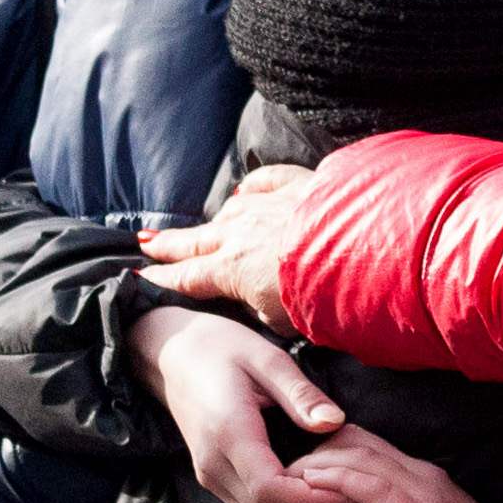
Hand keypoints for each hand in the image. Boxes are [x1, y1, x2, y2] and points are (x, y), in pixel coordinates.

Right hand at [130, 303, 346, 502]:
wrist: (172, 354)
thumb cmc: (221, 348)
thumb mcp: (267, 357)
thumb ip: (300, 393)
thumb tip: (334, 421)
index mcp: (229, 434)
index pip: (271, 490)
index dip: (315, 498)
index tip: (349, 484)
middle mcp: (215, 466)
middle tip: (348, 483)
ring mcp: (211, 477)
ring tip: (332, 481)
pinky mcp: (214, 479)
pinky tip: (308, 479)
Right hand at [137, 165, 315, 334]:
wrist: (361, 252)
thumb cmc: (323, 295)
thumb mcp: (282, 322)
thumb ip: (261, 312)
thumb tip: (258, 303)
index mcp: (231, 270)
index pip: (186, 277)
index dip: (162, 278)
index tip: (140, 276)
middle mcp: (241, 233)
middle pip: (196, 240)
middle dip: (170, 244)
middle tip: (147, 242)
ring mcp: (268, 205)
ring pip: (231, 210)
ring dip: (217, 220)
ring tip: (209, 227)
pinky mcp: (299, 185)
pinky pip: (268, 179)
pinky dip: (254, 184)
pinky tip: (246, 188)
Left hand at [287, 428, 502, 502]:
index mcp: (421, 482)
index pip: (366, 448)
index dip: (324, 449)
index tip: (290, 469)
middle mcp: (423, 476)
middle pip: (358, 443)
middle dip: (312, 450)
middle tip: (277, 470)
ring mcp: (426, 493)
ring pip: (362, 458)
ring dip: (317, 462)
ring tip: (284, 474)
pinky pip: (376, 488)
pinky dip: (340, 480)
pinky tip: (313, 484)